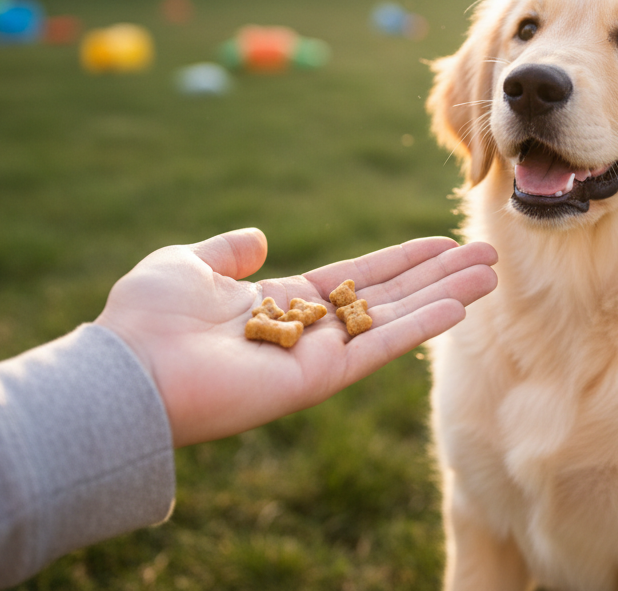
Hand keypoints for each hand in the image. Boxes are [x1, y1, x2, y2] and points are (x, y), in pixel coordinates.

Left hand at [96, 228, 497, 446]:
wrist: (128, 369)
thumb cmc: (147, 318)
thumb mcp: (187, 265)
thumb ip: (227, 252)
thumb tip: (258, 239)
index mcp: (280, 304)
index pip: (356, 278)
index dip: (400, 260)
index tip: (439, 241)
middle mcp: (308, 331)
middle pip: (389, 297)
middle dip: (438, 275)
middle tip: (486, 255)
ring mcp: (318, 357)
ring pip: (396, 320)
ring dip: (445, 296)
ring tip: (488, 273)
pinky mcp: (319, 378)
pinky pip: (379, 348)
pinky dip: (420, 325)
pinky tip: (458, 305)